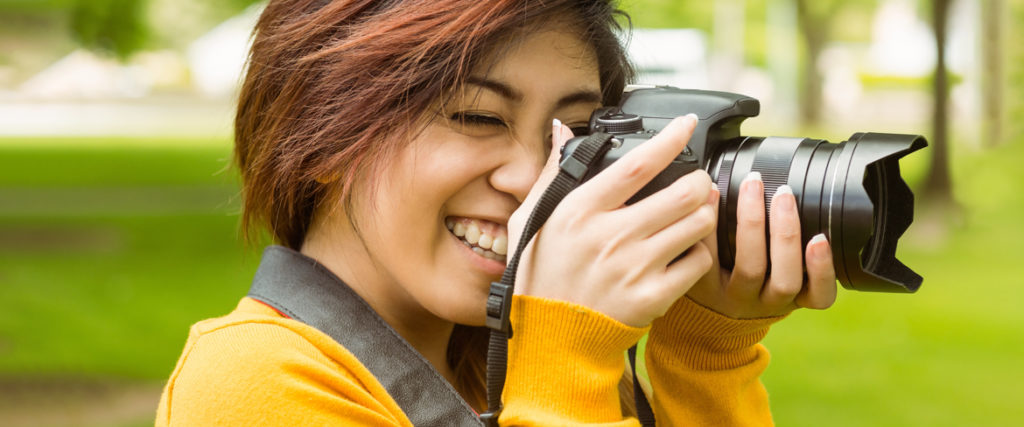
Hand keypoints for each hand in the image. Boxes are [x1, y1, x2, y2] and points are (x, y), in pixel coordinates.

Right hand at [509, 115, 716, 326]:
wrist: (551, 338)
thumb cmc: (540, 276)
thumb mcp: (531, 219)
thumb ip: (551, 173)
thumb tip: (561, 130)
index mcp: (580, 211)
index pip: (637, 165)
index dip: (670, 139)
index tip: (687, 123)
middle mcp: (610, 236)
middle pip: (683, 192)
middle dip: (699, 181)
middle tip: (696, 183)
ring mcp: (634, 268)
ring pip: (698, 223)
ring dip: (703, 214)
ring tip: (694, 215)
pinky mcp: (652, 297)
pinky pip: (698, 263)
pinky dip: (699, 253)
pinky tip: (685, 252)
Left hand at [686, 172, 837, 318]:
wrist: (704, 308)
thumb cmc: (752, 278)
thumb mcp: (779, 273)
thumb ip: (792, 249)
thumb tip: (799, 196)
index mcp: (792, 298)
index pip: (819, 296)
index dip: (823, 270)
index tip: (820, 239)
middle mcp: (764, 303)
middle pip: (784, 280)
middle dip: (787, 235)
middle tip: (785, 194)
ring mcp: (732, 298)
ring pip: (749, 270)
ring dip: (753, 225)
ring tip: (753, 189)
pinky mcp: (704, 289)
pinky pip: (709, 261)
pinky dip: (712, 228)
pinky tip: (713, 196)